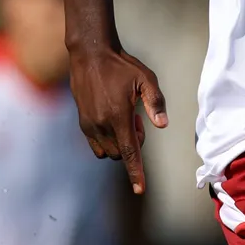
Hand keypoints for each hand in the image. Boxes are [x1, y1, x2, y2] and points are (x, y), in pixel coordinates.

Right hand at [69, 46, 166, 193]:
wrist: (90, 55)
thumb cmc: (121, 66)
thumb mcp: (145, 79)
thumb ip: (155, 102)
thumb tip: (162, 124)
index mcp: (118, 116)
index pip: (130, 153)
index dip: (136, 173)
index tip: (140, 190)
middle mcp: (101, 125)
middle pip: (121, 154)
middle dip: (133, 144)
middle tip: (137, 119)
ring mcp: (89, 125)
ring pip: (108, 152)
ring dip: (120, 144)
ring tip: (124, 117)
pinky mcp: (82, 123)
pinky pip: (96, 145)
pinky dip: (108, 141)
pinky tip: (113, 120)